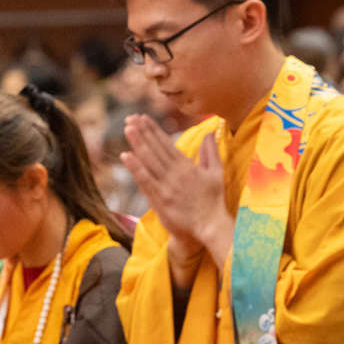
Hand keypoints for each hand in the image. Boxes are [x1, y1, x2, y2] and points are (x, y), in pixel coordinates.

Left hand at [122, 115, 234, 275]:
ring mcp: (167, 186)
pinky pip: (146, 181)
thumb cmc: (213, 201)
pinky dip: (136, 168)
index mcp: (188, 166)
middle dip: (143, 132)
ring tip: (127, 128)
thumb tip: (209, 133)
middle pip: (156, 149)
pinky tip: (126, 156)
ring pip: (150, 161)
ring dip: (138, 143)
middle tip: (130, 117)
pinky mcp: (161, 200)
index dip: (154, 130)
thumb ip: (211, 152)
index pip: (167, 144)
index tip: (143, 118)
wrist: (210, 226)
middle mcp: (176, 173)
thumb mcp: (217, 173)